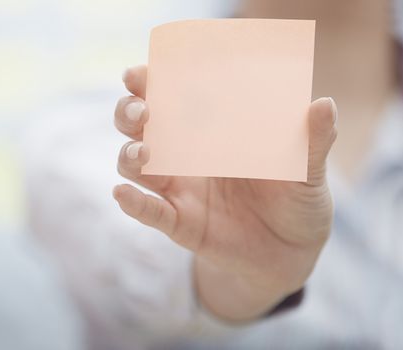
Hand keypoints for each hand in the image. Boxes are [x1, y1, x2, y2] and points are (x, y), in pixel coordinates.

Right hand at [113, 65, 336, 322]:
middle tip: (140, 109)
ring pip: (137, 167)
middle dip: (129, 114)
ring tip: (142, 151)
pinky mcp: (180, 224)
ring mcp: (180, 191)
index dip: (150, 85)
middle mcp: (187, 158)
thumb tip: (324, 104)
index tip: (140, 73)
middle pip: (140, 128)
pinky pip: (151, 213)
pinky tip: (123, 195)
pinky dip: (134, 204)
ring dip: (130, 156)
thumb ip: (313, 141)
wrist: (293, 250)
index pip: (171, 101)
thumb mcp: (308, 170)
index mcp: (212, 134)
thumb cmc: (296, 200)